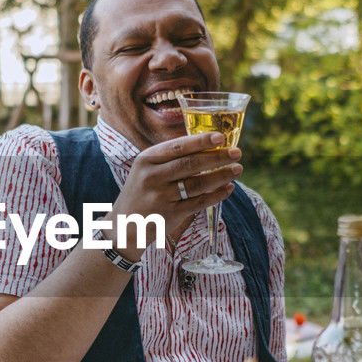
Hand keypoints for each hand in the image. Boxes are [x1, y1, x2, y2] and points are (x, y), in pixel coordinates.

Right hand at [113, 130, 241, 254]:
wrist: (124, 225)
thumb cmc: (142, 191)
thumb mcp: (146, 169)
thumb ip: (170, 157)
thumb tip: (206, 144)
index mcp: (146, 160)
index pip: (177, 146)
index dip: (201, 141)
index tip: (221, 136)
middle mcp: (152, 177)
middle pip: (190, 164)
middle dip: (217, 157)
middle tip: (237, 152)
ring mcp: (161, 197)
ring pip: (198, 184)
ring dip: (221, 176)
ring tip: (237, 169)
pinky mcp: (170, 215)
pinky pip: (199, 203)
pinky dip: (216, 195)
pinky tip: (227, 188)